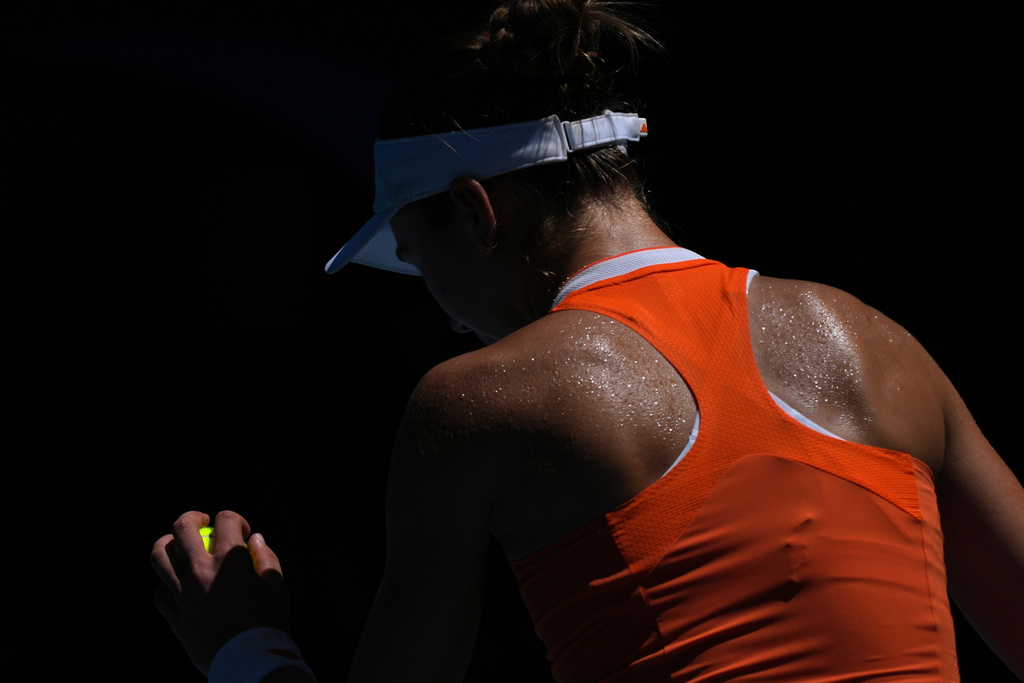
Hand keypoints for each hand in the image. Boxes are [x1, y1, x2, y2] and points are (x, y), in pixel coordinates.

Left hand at [151, 510, 289, 674]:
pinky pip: (160, 593)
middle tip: (203, 523)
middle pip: (182, 527)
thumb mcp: (277, 586)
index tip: (242, 532)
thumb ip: (266, 557)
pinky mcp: (174, 616)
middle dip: (193, 518)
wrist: (248, 662)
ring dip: (169, 544)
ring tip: (179, 547)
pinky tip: (179, 586)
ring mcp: (183, 594)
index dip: (235, 519)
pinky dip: (167, 586)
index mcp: (229, 560)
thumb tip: (255, 538)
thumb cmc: (268, 622)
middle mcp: (201, 571)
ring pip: (159, 556)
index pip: (225, 520)